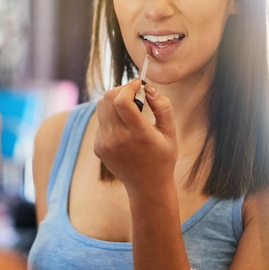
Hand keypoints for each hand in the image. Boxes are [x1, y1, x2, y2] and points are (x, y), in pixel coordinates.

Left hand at [93, 80, 176, 194]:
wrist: (147, 186)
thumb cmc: (162, 157)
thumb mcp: (170, 132)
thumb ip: (162, 107)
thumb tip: (148, 88)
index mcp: (139, 135)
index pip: (122, 101)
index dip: (129, 86)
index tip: (138, 83)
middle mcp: (118, 139)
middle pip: (108, 99)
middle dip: (121, 89)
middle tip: (134, 93)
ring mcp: (105, 144)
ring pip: (101, 107)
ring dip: (114, 100)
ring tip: (129, 108)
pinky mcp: (98, 147)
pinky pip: (101, 121)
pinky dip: (111, 116)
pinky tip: (123, 127)